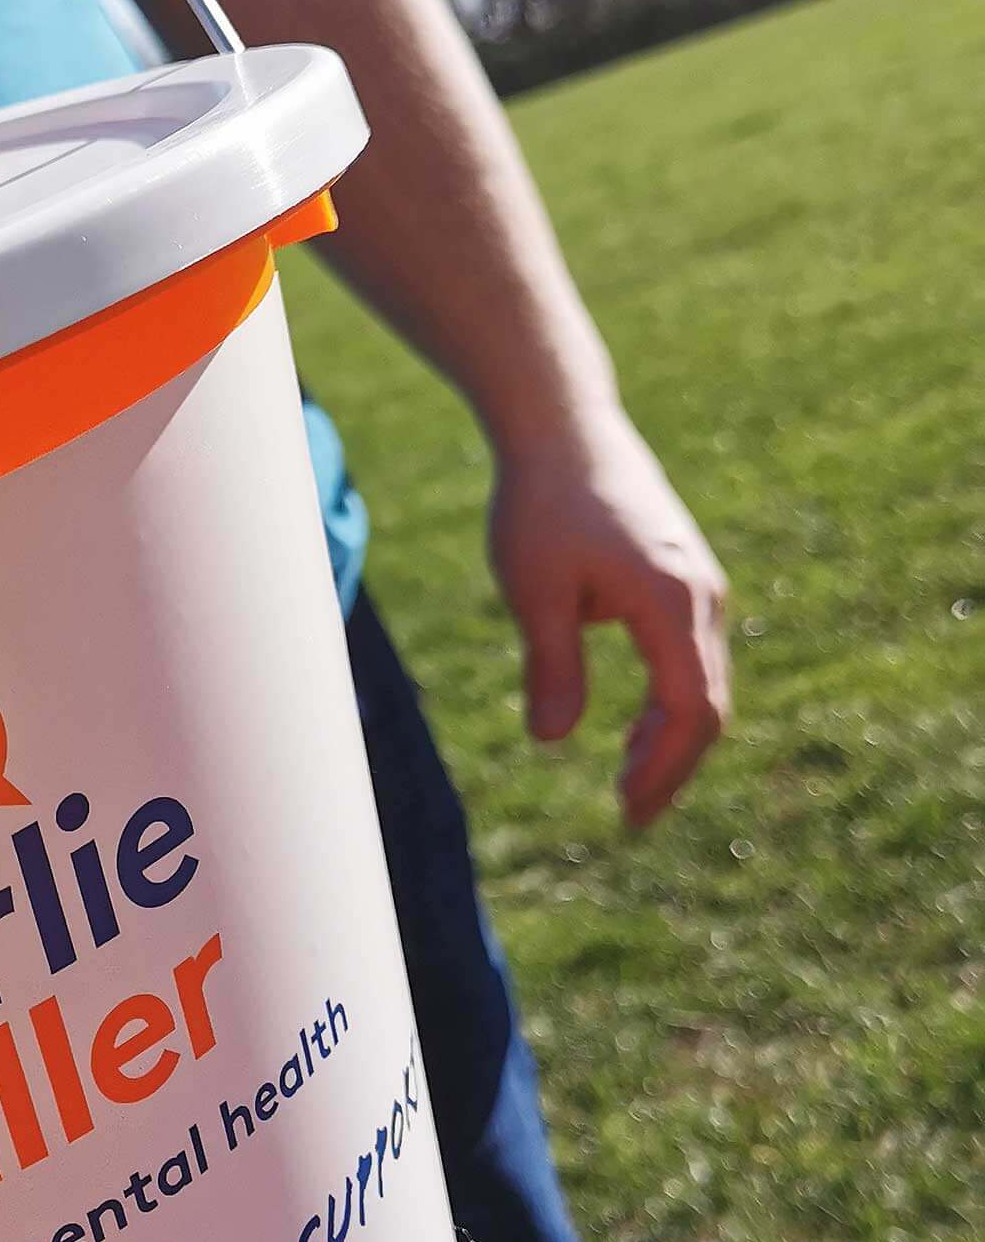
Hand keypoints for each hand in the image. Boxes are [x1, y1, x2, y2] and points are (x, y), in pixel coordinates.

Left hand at [487, 410, 731, 826]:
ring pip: (704, 682)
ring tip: (628, 780)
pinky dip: (673, 702)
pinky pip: (693, 657)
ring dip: (672, 737)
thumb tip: (552, 740)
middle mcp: (702, 596)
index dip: (663, 771)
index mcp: (672, 602)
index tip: (626, 813)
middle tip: (628, 814)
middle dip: (672, 766)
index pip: (689, 711)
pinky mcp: (684, 576)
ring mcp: (700, 585)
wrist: (563, 426)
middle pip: (708, 706)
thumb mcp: (534, 589)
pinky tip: (638, 727)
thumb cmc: (540, 503)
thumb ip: (551, 664)